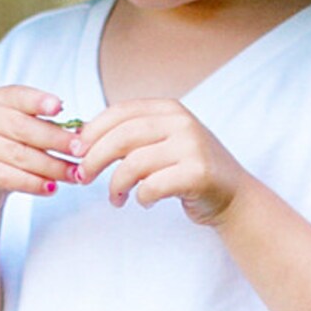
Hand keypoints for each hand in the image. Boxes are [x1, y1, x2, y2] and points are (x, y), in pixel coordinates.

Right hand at [0, 87, 82, 219]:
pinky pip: (7, 177)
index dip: (38, 101)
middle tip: (80, 151)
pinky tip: (52, 188)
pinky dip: (33, 184)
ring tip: (74, 174)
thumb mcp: (25, 136)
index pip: (18, 96)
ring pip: (18, 155)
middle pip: (22, 127)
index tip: (60, 107)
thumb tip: (82, 132)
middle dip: (56, 140)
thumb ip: (47, 129)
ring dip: (51, 166)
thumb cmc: (8, 155)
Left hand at [70, 99, 250, 224]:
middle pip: (122, 136)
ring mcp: (192, 147)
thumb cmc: (189, 171)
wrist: (234, 196)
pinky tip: (144, 202)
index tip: (76, 151)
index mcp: (169, 109)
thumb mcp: (163, 143)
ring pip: (134, 164)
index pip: (119, 112)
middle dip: (94, 158)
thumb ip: (132, 136)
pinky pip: (152, 186)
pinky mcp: (198, 174)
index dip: (92, 131)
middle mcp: (181, 123)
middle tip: (83, 177)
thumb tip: (81, 139)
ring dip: (116, 185)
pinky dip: (141, 198)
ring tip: (116, 198)